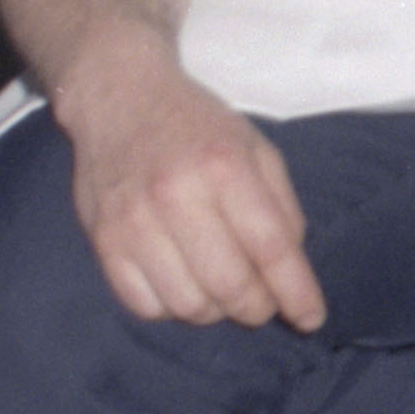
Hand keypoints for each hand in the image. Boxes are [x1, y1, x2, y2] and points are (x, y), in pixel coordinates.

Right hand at [58, 39, 326, 329]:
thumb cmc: (196, 126)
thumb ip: (282, 209)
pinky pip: (145, 307)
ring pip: (189, 306)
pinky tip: (179, 280)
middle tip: (260, 300)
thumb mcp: (254, 147)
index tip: (310, 318)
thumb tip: (291, 279)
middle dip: (257, 308)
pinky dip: (171, 308)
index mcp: (223, 165)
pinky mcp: (103, 240)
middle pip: (231, 287)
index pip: (270, 248)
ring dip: (214, 309)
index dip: (297, 293)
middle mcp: (176, 193)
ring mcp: (134, 220)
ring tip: (217, 284)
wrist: (118, 95)